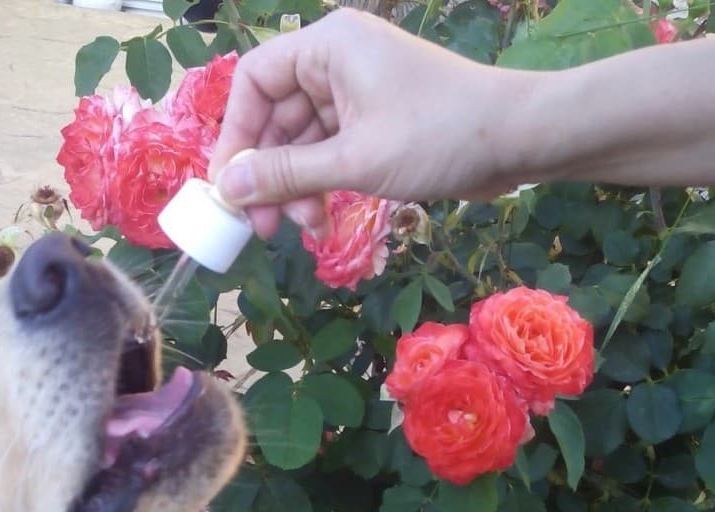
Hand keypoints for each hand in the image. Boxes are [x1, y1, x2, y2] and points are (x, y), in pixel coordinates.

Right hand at [209, 9, 523, 236]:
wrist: (519, 139)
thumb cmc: (437, 136)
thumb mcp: (353, 161)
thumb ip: (285, 173)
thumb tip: (227, 188)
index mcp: (328, 47)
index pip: (254, 81)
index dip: (235, 134)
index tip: (228, 185)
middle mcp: (337, 63)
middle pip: (275, 118)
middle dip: (268, 174)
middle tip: (263, 226)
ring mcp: (356, 93)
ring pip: (301, 143)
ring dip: (296, 189)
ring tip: (304, 230)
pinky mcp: (373, 123)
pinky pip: (328, 153)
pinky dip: (321, 187)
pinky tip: (322, 223)